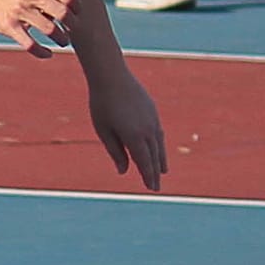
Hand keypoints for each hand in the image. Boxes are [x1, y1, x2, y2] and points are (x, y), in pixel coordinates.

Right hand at [0, 0, 73, 56]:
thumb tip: (70, 6)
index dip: (77, 8)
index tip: (76, 14)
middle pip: (63, 14)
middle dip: (72, 25)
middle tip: (71, 30)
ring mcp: (20, 10)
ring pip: (50, 30)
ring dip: (61, 39)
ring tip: (63, 41)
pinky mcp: (9, 26)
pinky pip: (30, 44)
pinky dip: (42, 52)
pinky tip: (47, 54)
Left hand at [89, 69, 165, 190]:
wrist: (111, 75)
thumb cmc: (102, 103)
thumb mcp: (103, 130)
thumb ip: (115, 151)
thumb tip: (124, 170)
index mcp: (134, 137)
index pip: (144, 163)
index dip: (148, 177)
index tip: (151, 189)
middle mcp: (147, 130)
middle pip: (154, 156)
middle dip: (154, 173)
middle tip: (155, 187)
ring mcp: (152, 119)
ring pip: (159, 144)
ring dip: (160, 159)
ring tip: (162, 171)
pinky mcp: (153, 110)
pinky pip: (159, 132)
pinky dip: (159, 144)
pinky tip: (157, 147)